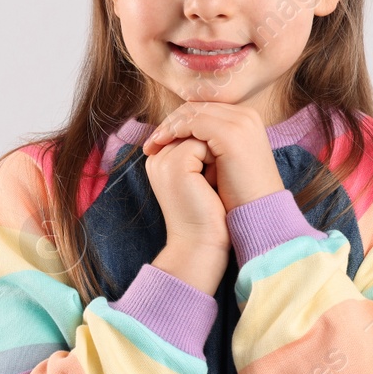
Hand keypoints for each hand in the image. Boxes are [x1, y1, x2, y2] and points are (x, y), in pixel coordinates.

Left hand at [141, 101, 285, 213]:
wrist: (258, 213)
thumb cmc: (240, 194)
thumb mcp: (226, 162)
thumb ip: (212, 145)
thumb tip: (184, 139)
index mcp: (246, 120)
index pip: (205, 109)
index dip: (180, 121)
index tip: (160, 138)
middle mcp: (245, 115)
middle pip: (197, 107)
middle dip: (172, 121)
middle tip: (152, 139)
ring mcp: (239, 122)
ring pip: (193, 112)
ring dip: (169, 126)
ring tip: (153, 143)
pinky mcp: (231, 134)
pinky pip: (193, 123)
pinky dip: (174, 131)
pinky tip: (162, 145)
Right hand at [144, 135, 228, 253]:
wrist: (201, 244)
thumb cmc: (206, 214)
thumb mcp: (199, 176)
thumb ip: (199, 151)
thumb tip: (216, 129)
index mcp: (159, 159)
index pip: (190, 131)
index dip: (208, 150)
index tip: (207, 181)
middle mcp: (157, 157)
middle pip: (194, 130)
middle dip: (211, 151)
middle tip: (208, 185)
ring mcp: (164, 159)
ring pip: (199, 134)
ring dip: (214, 155)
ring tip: (208, 186)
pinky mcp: (176, 163)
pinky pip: (203, 144)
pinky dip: (215, 162)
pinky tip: (209, 186)